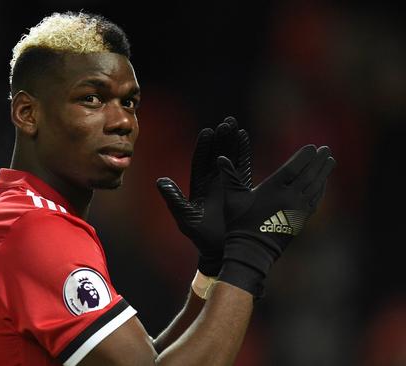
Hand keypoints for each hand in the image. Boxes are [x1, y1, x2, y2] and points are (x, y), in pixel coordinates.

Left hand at [157, 117, 252, 275]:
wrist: (219, 251)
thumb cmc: (200, 237)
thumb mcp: (185, 217)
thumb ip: (174, 199)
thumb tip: (160, 181)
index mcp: (198, 186)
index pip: (200, 161)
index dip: (204, 146)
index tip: (207, 131)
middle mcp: (213, 182)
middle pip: (216, 155)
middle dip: (221, 138)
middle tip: (226, 121)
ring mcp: (227, 185)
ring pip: (230, 158)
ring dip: (233, 142)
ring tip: (236, 126)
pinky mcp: (240, 191)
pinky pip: (242, 169)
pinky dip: (244, 155)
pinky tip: (245, 140)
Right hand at [217, 145, 335, 296]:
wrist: (252, 251)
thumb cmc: (239, 223)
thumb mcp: (232, 198)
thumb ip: (229, 176)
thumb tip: (220, 157)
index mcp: (273, 189)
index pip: (293, 168)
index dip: (304, 156)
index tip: (312, 147)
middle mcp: (289, 197)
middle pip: (309, 175)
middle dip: (318, 161)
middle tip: (326, 150)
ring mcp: (297, 209)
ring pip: (315, 187)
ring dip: (324, 173)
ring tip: (330, 161)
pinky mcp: (301, 220)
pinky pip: (315, 200)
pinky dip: (321, 189)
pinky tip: (323, 183)